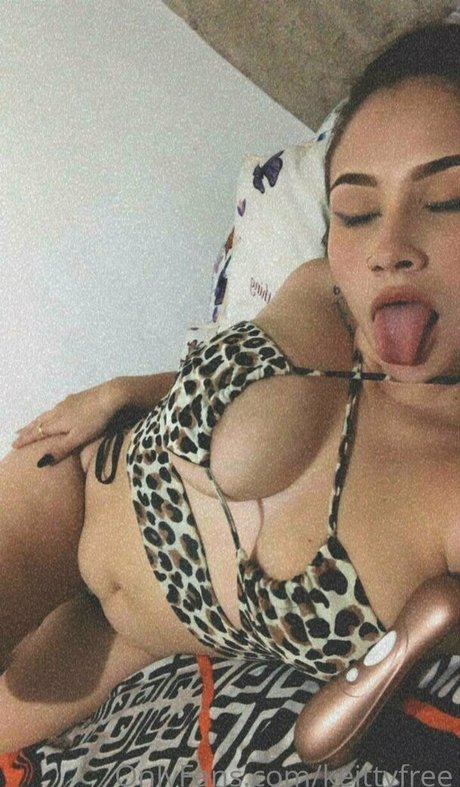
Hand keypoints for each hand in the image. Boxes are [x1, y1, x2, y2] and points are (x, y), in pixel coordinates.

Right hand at [12, 378, 126, 464]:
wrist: (112, 395)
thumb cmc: (96, 419)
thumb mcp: (78, 438)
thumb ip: (60, 449)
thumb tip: (40, 462)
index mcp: (57, 422)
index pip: (36, 432)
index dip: (25, 439)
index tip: (14, 445)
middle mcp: (59, 411)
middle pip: (39, 421)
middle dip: (28, 429)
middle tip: (16, 434)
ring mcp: (68, 403)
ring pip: (48, 413)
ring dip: (38, 420)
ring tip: (32, 424)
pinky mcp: (78, 398)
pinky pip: (58, 407)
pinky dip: (51, 413)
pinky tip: (56, 411)